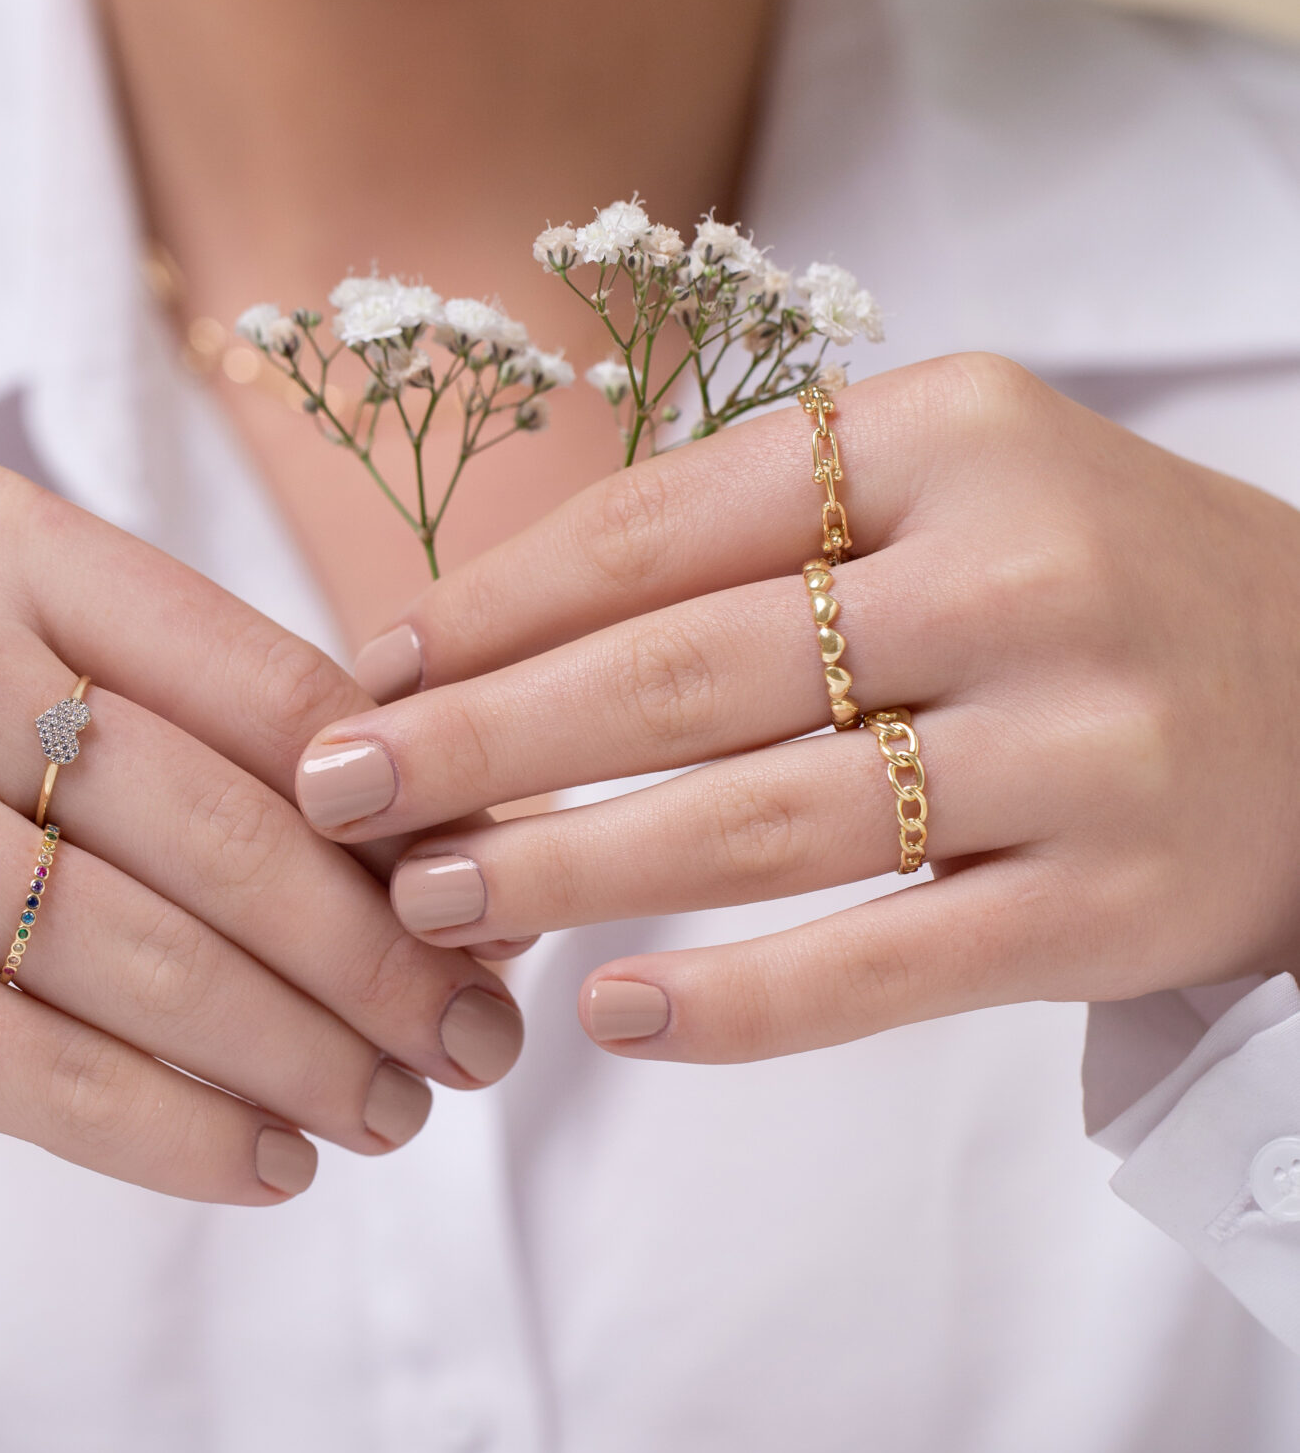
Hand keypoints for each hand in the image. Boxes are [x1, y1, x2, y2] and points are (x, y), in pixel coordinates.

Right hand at [0, 463, 521, 1196]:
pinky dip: (188, 1134)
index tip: (491, 905)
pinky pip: (65, 1072)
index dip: (406, 812)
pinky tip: (268, 1167)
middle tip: (481, 1047)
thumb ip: (157, 725)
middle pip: (234, 830)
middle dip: (385, 960)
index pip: (267, 682)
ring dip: (311, 1060)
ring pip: (165, 963)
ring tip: (394, 1118)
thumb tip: (420, 845)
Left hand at [292, 354, 1299, 1059]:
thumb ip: (767, 528)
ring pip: (759, 825)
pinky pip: (882, 967)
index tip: (373, 675)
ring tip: (432, 903)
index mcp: (958, 432)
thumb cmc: (1102, 588)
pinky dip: (736, 1004)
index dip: (495, 605)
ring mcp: (1077, 745)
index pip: (667, 521)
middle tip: (341, 799)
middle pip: (683, 674)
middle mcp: (1019, 572)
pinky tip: (617, 1020)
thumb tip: (494, 632)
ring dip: (568, 870)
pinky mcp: (1111, 903)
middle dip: (484, 744)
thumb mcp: (963, 487)